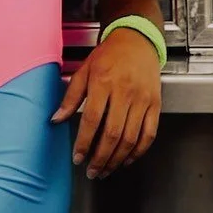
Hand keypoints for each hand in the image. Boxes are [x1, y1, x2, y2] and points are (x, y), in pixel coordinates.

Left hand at [51, 28, 161, 178]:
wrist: (137, 40)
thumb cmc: (108, 55)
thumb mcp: (84, 70)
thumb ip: (70, 96)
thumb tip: (56, 119)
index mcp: (103, 82)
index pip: (92, 119)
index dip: (84, 142)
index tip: (77, 158)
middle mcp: (124, 92)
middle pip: (112, 134)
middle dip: (100, 158)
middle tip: (92, 172)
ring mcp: (142, 99)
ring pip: (131, 138)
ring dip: (117, 159)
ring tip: (106, 170)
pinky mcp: (155, 104)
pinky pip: (149, 134)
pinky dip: (139, 151)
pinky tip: (127, 159)